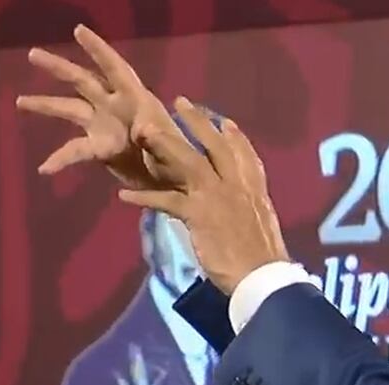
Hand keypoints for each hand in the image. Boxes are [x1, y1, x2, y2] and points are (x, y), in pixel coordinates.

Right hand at [15, 24, 179, 189]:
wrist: (176, 184)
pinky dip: (60, 158)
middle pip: (83, 81)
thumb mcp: (173, 149)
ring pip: (70, 109)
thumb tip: (142, 130)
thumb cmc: (181, 162)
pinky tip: (44, 168)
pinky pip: (74, 150)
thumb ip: (159, 139)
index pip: (115, 68)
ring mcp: (104, 125)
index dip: (98, 49)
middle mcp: (115, 106)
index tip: (79, 30)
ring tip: (20, 102)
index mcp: (137, 99)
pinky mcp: (99, 147)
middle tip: (32, 54)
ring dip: (45, 105)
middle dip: (59, 68)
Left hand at [117, 97, 289, 293]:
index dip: (234, 137)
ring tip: (143, 130)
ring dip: (165, 145)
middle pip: (215, 147)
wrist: (262, 277)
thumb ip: (246, 209)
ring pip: (189, 163)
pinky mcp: (200, 215)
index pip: (245, 156)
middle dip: (198, 122)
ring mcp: (217, 198)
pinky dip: (145, 198)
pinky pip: (168, 200)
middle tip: (180, 102)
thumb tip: (236, 208)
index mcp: (254, 191)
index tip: (224, 122)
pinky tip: (124, 195)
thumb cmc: (263, 257)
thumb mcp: (260, 224)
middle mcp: (237, 187)